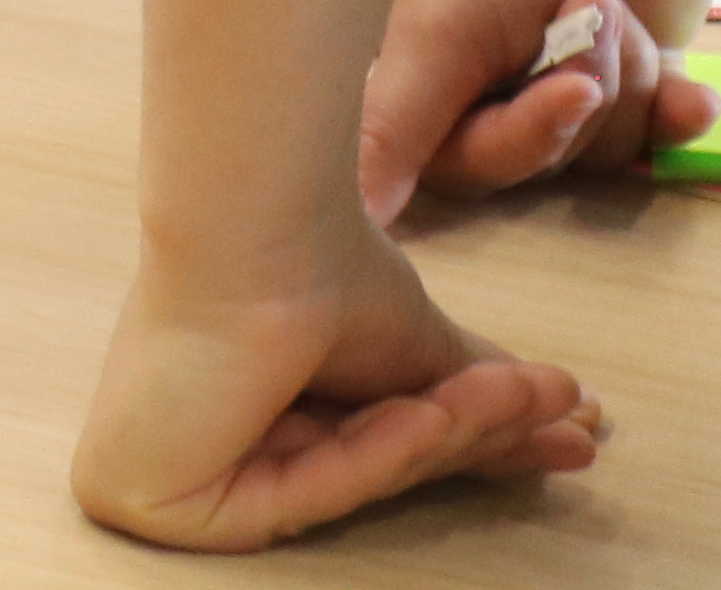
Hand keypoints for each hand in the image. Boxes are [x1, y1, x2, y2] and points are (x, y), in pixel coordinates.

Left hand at [75, 222, 601, 551]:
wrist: (254, 221)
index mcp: (247, 399)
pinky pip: (296, 498)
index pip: (373, 445)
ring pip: (346, 483)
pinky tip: (434, 416)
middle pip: (370, 467)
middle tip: (572, 419)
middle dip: (479, 439)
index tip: (573, 434)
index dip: (477, 443)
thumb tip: (569, 413)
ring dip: (449, 430)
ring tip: (529, 393)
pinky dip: (373, 453)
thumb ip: (471, 394)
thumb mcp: (416, 346)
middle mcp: (203, 439)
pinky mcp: (146, 499)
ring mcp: (170, 475)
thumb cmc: (314, 264)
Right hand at [359, 0, 720, 218]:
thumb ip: (397, 126)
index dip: (521, 140)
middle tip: (589, 17)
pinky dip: (678, 110)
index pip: (461, 165)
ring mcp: (559, 84)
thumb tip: (352, 214)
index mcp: (421, 73)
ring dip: (628, 79)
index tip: (567, 88)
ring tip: (615, 5)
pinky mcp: (630, 81)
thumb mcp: (445, 28)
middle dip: (580, 93)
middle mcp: (484, 87)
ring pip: (600, 150)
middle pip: (535, 161)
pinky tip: (694, 90)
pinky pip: (656, 140)